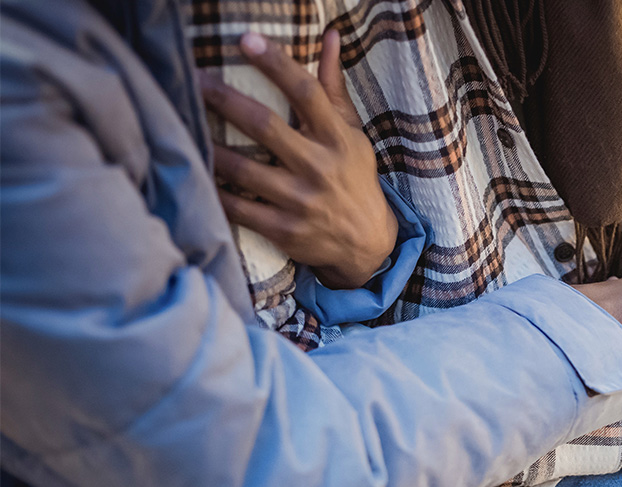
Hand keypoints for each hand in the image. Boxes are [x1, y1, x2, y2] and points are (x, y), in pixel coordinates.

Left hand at [199, 29, 398, 288]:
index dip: (277, 64)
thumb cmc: (353, 177)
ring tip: (183, 126)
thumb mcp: (351, 133)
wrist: (366, 243)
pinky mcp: (285, 230)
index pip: (307, 93)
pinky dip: (215, 192)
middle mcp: (320, 168)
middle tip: (195, 80)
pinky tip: (196, 174)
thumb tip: (328, 36)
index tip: (247, 40)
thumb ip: (333, 87)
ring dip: (211, 148)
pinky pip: (239, 208)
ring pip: (244, 170)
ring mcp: (301, 201)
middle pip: (265, 126)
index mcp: (337, 139)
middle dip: (225, 100)